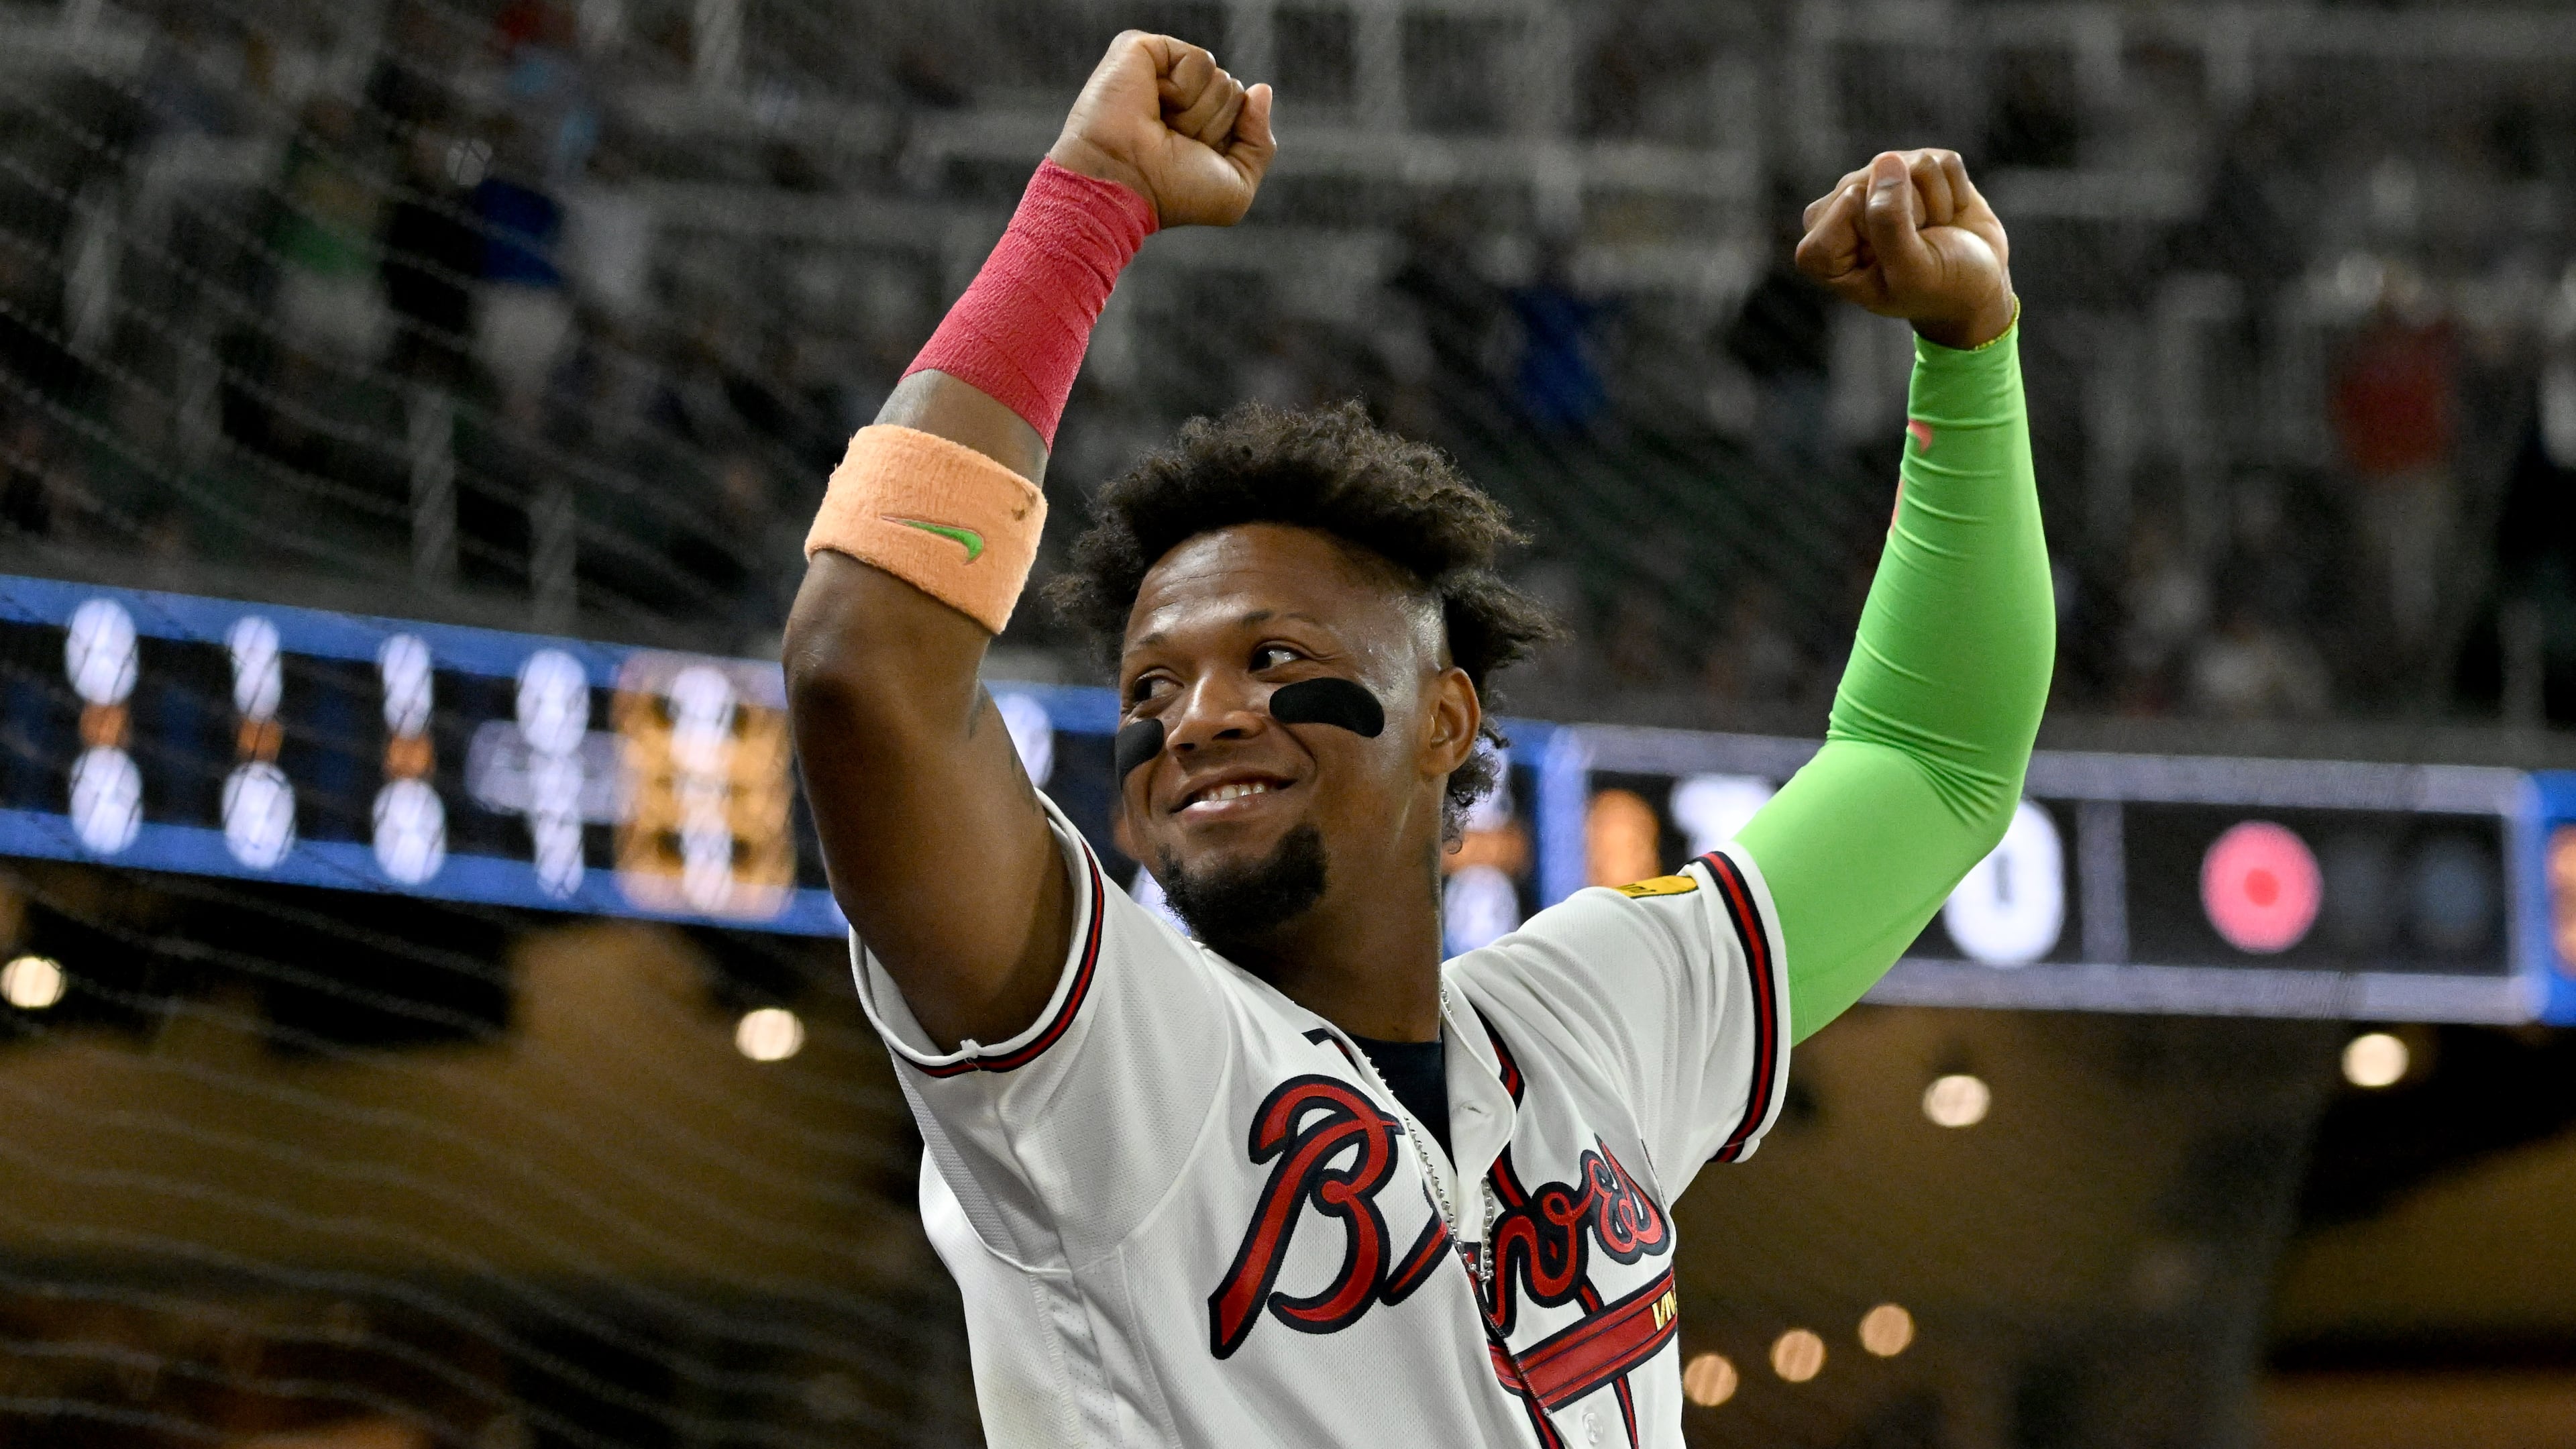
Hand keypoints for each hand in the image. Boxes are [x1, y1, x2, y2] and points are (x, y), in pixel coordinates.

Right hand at [1048, 32, 1276, 228]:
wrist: (1125, 185)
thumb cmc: (1171, 194)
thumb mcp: (1236, 188)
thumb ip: (1260, 143)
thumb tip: (1262, 90)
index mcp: (1196, 123)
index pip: (1242, 110)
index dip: (1228, 139)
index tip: (1192, 158)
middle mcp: (1178, 97)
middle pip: (1233, 91)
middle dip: (1213, 125)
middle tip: (1173, 142)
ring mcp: (1159, 72)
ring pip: (1219, 76)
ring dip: (1196, 112)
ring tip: (1160, 126)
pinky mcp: (1142, 50)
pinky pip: (1198, 60)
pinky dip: (1183, 89)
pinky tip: (1153, 103)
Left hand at [1796, 149, 2014, 349]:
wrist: (1980, 282)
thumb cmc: (1940, 289)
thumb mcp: (1912, 271)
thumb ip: (1889, 223)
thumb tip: (1886, 160)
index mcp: (1819, 253)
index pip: (1850, 203)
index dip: (1885, 227)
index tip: (1897, 260)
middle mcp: (1836, 213)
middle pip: (1873, 180)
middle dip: (1912, 214)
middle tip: (1919, 247)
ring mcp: (1871, 185)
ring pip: (1907, 164)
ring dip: (1936, 204)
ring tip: (1932, 233)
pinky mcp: (1909, 166)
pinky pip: (1938, 160)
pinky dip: (1954, 189)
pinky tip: (1946, 215)